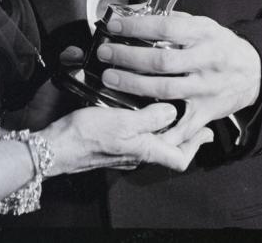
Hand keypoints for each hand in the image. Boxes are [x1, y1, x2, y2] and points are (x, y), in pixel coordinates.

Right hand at [42, 102, 212, 174]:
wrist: (54, 144)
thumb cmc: (86, 138)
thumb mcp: (123, 125)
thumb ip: (150, 119)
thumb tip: (173, 111)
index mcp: (144, 150)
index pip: (179, 157)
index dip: (195, 144)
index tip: (207, 128)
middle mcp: (137, 151)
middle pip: (169, 146)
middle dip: (184, 130)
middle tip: (194, 112)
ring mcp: (123, 147)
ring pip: (153, 138)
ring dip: (164, 123)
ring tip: (173, 104)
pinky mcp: (109, 139)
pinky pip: (135, 132)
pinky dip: (144, 120)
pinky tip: (141, 104)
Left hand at [95, 11, 261, 145]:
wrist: (253, 72)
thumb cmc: (220, 44)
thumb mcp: (202, 24)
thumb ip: (173, 21)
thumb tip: (136, 14)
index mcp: (203, 34)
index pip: (166, 28)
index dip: (137, 27)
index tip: (114, 26)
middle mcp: (206, 61)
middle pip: (162, 61)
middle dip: (128, 57)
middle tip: (105, 53)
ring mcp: (206, 89)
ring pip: (165, 90)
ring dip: (133, 84)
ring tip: (110, 77)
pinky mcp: (207, 112)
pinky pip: (182, 124)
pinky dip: (161, 126)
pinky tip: (138, 122)